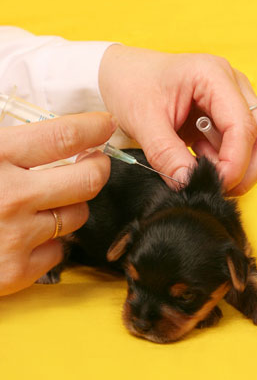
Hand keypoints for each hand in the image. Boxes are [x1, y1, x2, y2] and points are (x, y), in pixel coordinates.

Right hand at [0, 112, 114, 295]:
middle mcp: (10, 197)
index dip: (93, 128)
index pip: (64, 136)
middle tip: (94, 162)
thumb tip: (54, 131)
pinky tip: (29, 233)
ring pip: (77, 215)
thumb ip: (8, 140)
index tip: (105, 125)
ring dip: (71, 204)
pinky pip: (59, 250)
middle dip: (98, 167)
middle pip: (88, 180)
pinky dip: (51, 240)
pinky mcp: (15, 272)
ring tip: (50, 199)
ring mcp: (15, 238)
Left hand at [99, 45, 256, 194]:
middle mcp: (232, 85)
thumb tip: (188, 183)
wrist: (124, 76)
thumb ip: (166, 153)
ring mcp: (233, 99)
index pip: (243, 126)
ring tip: (209, 173)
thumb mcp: (143, 120)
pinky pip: (243, 144)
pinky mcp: (226, 115)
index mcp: (213, 76)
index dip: (235, 162)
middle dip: (249, 168)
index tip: (216, 183)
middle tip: (221, 187)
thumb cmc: (132, 85)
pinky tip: (205, 163)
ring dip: (243, 166)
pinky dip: (230, 162)